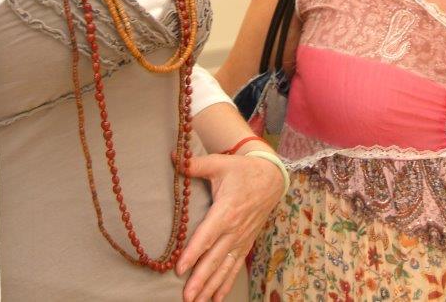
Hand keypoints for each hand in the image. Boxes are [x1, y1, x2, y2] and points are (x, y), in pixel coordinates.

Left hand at [177, 152, 285, 301]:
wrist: (271, 177)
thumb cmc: (242, 171)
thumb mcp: (220, 163)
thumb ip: (196, 165)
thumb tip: (174, 158)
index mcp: (226, 210)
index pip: (207, 235)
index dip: (193, 252)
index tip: (180, 268)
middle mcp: (235, 229)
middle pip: (215, 258)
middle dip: (201, 278)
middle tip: (186, 296)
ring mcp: (241, 238)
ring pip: (225, 267)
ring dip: (211, 286)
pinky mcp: (246, 243)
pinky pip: (235, 267)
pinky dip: (226, 283)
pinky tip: (216, 298)